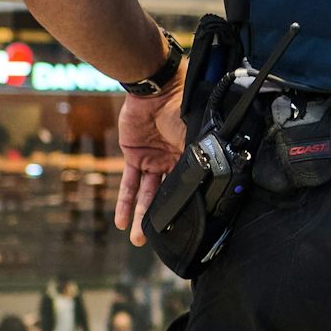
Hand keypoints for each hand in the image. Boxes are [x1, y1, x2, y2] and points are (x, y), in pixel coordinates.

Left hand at [114, 72, 185, 246]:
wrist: (155, 89)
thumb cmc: (181, 107)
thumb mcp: (194, 136)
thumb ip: (197, 157)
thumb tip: (210, 184)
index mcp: (192, 154)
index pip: (189, 185)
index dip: (186, 205)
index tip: (185, 228)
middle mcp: (174, 159)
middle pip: (167, 194)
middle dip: (161, 218)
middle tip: (156, 241)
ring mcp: (153, 158)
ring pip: (147, 193)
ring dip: (141, 216)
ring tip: (138, 238)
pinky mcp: (133, 155)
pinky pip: (128, 182)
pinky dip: (124, 201)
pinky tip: (121, 221)